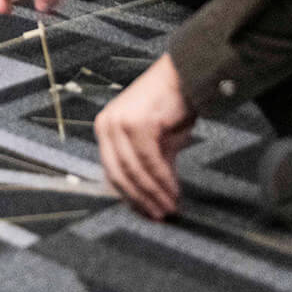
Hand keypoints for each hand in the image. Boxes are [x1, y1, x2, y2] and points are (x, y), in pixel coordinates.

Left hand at [93, 54, 194, 219]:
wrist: (185, 76)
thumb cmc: (171, 105)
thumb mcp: (159, 142)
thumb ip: (152, 167)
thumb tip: (156, 197)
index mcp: (105, 129)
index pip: (111, 171)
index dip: (129, 196)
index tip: (146, 213)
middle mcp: (106, 124)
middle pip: (118, 174)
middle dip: (140, 199)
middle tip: (159, 216)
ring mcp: (119, 122)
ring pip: (134, 170)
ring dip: (154, 193)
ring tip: (170, 207)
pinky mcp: (137, 123)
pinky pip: (150, 161)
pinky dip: (163, 180)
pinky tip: (174, 191)